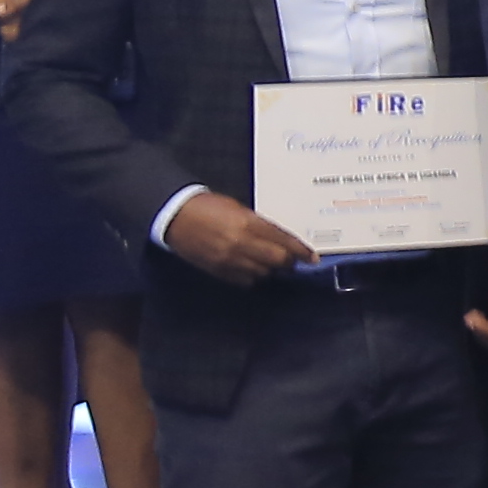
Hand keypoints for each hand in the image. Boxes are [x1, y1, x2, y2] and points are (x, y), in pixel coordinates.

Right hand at [165, 193, 314, 285]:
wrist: (176, 216)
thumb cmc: (208, 206)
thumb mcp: (239, 209)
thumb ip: (259, 225)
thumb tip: (277, 238)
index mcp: (248, 224)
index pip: (283, 241)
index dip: (300, 251)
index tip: (312, 257)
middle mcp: (241, 244)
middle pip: (277, 261)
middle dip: (288, 262)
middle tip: (291, 260)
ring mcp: (229, 260)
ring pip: (262, 274)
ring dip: (270, 270)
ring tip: (269, 263)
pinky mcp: (218, 271)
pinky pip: (244, 280)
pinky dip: (253, 276)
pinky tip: (252, 268)